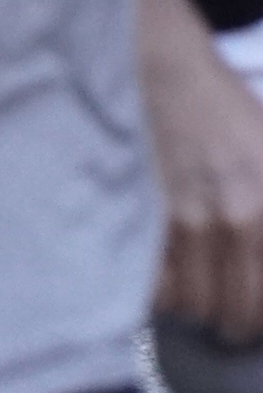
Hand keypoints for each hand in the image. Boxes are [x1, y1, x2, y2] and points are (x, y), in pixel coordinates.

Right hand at [141, 0, 262, 342]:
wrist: (162, 69)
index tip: (255, 314)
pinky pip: (153, 288)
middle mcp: (236, 218)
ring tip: (196, 297)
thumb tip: (258, 253)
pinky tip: (165, 279)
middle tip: (229, 318)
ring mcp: (185, 221)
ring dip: (197, 309)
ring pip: (194, 305)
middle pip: (238, 310)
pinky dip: (159, 294)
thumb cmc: (223, 111)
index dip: (262, 314)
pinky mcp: (141, 219)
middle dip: (236, 323)